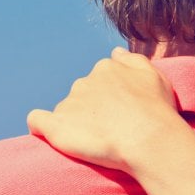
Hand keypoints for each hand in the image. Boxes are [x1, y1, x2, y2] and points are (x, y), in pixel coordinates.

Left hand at [27, 48, 191, 172]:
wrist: (148, 139)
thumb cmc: (157, 111)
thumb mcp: (156, 76)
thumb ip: (132, 60)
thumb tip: (115, 52)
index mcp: (106, 69)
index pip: (99, 81)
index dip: (108, 100)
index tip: (120, 116)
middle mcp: (84, 82)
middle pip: (81, 95)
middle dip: (91, 111)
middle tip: (109, 131)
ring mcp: (69, 103)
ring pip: (65, 111)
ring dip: (74, 123)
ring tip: (94, 142)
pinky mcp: (56, 125)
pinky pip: (36, 121)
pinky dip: (40, 126)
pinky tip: (47, 134)